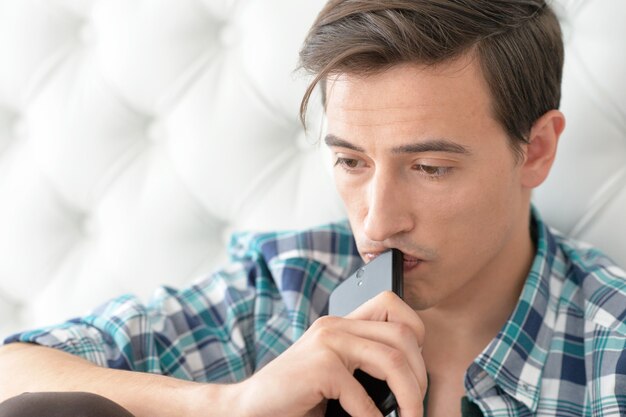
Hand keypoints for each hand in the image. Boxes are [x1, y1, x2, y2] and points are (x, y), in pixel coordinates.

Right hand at [233, 291, 426, 416]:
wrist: (250, 407)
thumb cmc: (297, 395)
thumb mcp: (337, 372)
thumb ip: (365, 364)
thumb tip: (414, 381)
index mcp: (341, 323)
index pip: (392, 304)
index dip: (416, 334)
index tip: (416, 371)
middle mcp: (335, 325)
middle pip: (403, 334)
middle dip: (419, 375)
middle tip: (415, 407)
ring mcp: (326, 342)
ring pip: (391, 359)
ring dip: (409, 396)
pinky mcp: (319, 366)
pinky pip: (362, 394)